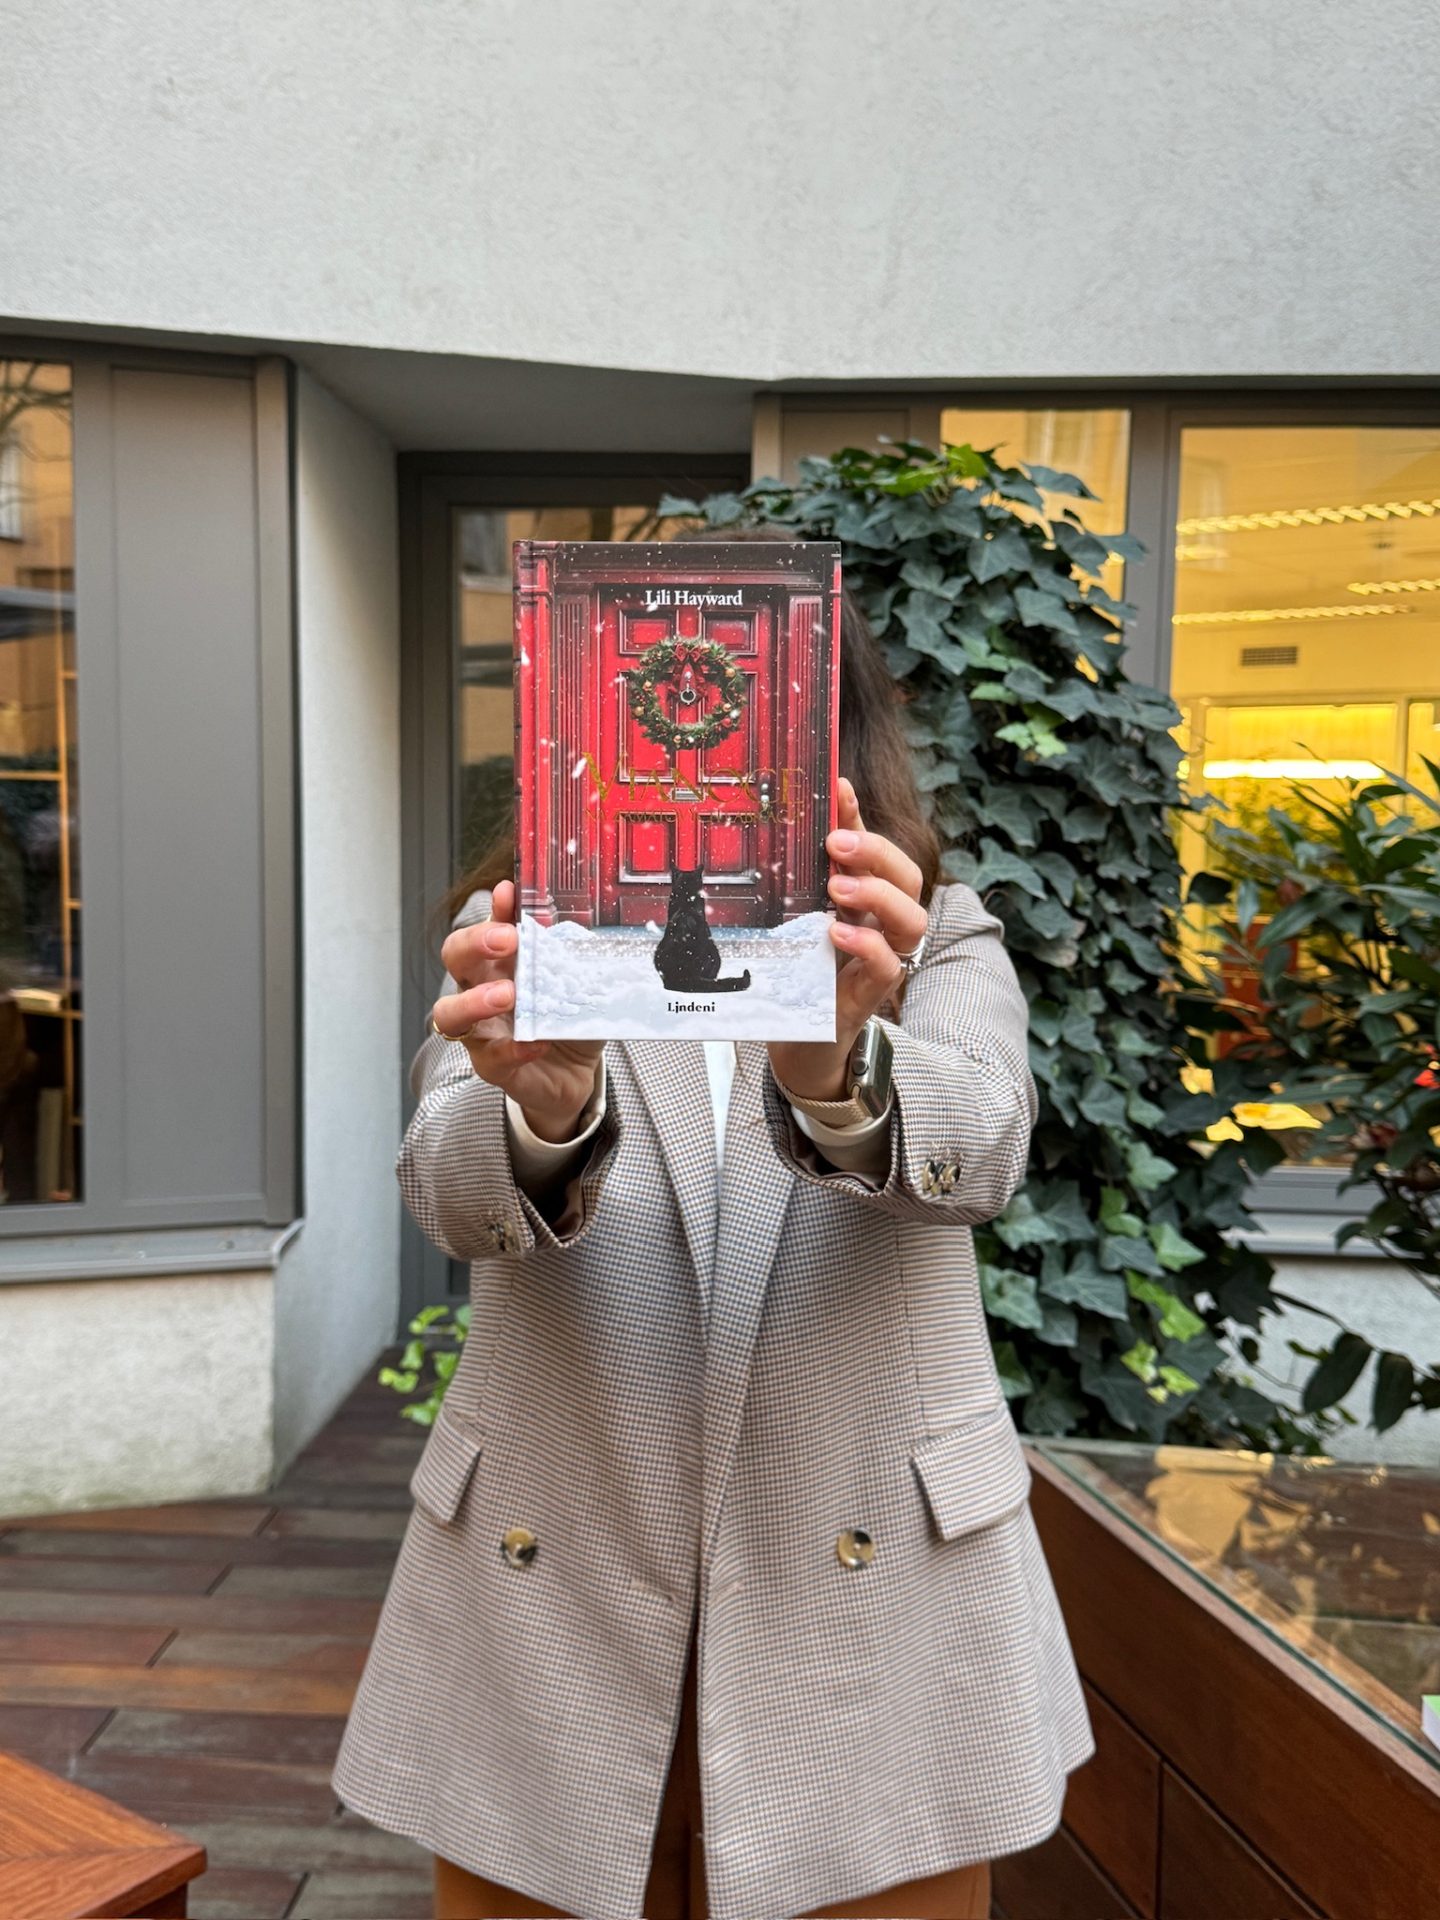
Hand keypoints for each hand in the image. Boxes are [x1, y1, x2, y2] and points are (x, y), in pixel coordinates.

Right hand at [431, 879, 603, 1142]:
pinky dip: (513, 1049)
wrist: (575, 1071)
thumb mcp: (572, 978)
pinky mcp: (493, 1067)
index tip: (508, 894)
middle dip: (474, 944)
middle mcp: (478, 991)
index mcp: (498, 963)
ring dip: (474, 1000)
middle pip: (454, 959)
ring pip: (450, 1013)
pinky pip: (491, 1058)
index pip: (483, 927)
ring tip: (507, 995)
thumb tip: (566, 914)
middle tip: (506, 940)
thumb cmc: (566, 1017)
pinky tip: (537, 1043)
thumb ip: (565, 949)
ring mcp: (481, 1031)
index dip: (491, 911)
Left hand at [767, 776, 927, 1101]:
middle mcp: (882, 923)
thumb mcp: (793, 919)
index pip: (875, 847)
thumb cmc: (799, 975)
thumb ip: (795, 883)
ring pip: (911, 918)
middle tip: (835, 844)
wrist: (798, 1041)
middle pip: (908, 876)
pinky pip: (890, 965)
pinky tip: (838, 934)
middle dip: (875, 852)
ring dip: (877, 896)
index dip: (860, 815)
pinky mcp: (871, 994)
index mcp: (864, 898)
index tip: (837, 787)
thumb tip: (772, 831)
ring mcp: (883, 958)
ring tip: (837, 890)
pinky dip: (868, 946)